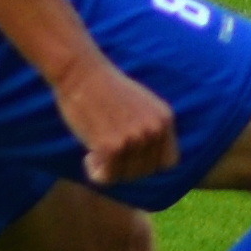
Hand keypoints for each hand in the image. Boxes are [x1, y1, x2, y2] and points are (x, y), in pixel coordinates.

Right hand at [55, 61, 181, 184]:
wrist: (81, 74)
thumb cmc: (106, 89)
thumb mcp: (143, 105)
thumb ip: (151, 128)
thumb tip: (150, 158)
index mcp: (165, 119)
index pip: (169, 162)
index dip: (149, 164)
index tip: (131, 158)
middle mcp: (154, 130)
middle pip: (145, 171)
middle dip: (125, 167)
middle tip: (107, 153)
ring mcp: (134, 138)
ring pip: (125, 176)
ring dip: (109, 169)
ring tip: (96, 151)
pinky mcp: (111, 146)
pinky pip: (107, 177)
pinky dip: (96, 172)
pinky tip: (88, 156)